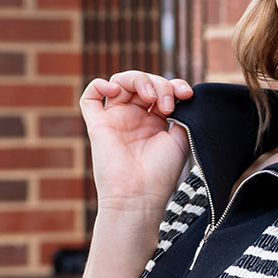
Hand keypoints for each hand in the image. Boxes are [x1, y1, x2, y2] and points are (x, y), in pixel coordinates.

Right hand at [79, 69, 192, 213]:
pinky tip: (115, 89)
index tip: (187, 94)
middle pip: (143, 83)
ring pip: (120, 82)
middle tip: (167, 105)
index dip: (174, 86)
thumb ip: (181, 114)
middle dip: (159, 85)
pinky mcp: (97, 126)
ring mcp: (116, 121)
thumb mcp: (180, 140)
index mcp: (155, 123)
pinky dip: (100, 85)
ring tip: (150, 98)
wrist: (139, 197)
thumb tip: (181, 94)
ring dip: (138, 80)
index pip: (161, 91)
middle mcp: (134, 119)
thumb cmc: (160, 175)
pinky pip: (90, 97)